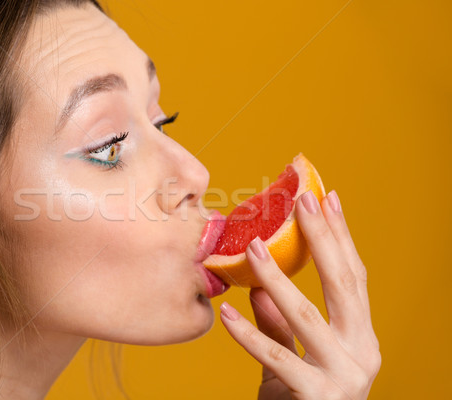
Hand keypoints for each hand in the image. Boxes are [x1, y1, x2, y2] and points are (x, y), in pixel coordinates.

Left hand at [220, 190, 380, 399]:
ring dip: (277, 277)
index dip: (341, 237)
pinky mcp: (317, 397)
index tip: (328, 199)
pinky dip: (249, 334)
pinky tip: (228, 312)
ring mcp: (344, 375)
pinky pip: (277, 357)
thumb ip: (281, 325)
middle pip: (342, 285)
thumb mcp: (296, 358)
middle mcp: (362, 352)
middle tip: (303, 201)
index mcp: (361, 336)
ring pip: (307, 315)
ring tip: (252, 246)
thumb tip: (260, 288)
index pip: (353, 276)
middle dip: (323, 239)